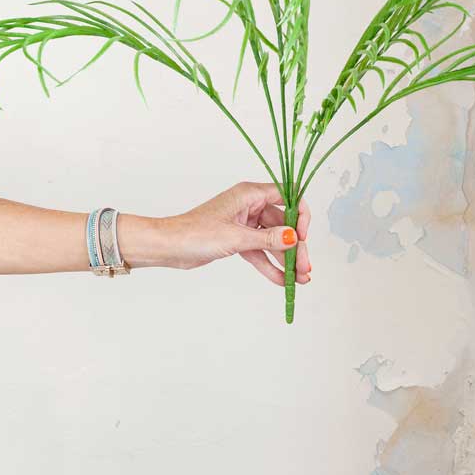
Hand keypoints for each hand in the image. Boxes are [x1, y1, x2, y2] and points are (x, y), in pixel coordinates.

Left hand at [116, 182, 311, 285]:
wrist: (169, 247)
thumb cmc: (195, 233)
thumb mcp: (236, 237)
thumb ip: (268, 239)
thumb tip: (293, 237)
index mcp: (249, 194)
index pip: (287, 196)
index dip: (300, 215)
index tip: (303, 235)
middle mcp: (249, 206)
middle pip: (283, 223)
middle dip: (296, 246)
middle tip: (305, 268)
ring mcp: (244, 223)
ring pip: (272, 240)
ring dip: (286, 259)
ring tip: (300, 279)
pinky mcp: (237, 239)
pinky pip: (259, 252)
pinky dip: (270, 265)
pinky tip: (281, 280)